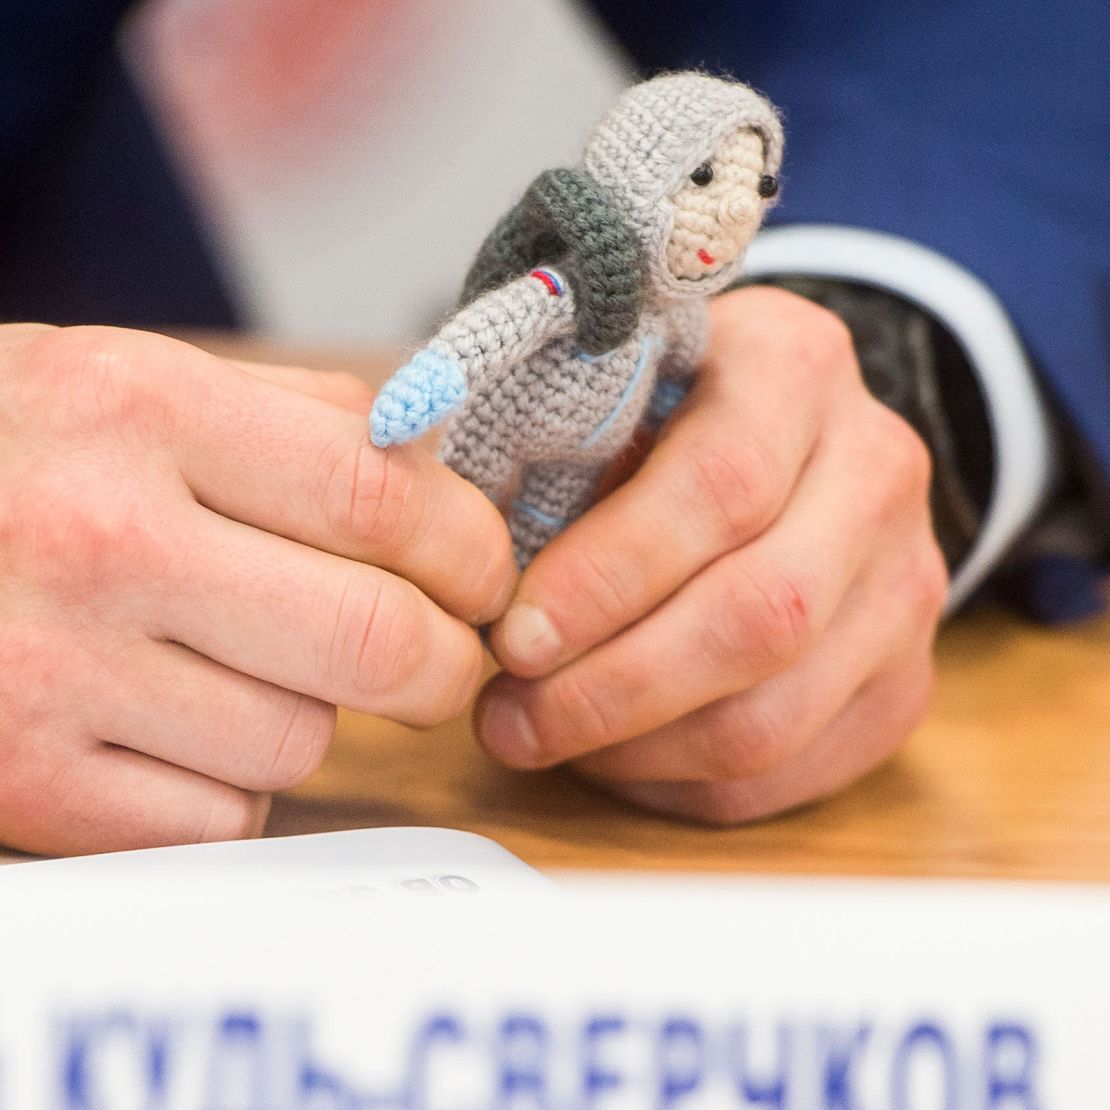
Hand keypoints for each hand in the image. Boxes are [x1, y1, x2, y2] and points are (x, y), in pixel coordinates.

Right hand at [0, 325, 513, 854]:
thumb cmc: (13, 454)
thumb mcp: (135, 382)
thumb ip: (303, 419)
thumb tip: (445, 474)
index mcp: (146, 411)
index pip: (387, 499)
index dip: (474, 553)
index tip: (481, 579)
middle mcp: (100, 540)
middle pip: (379, 641)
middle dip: (447, 664)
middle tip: (440, 657)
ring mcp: (51, 673)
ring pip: (302, 742)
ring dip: (316, 718)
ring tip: (254, 671)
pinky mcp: (20, 784)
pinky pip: (222, 822)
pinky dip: (236, 792)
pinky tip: (183, 733)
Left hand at [478, 287, 946, 822]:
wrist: (800, 440)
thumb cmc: (672, 413)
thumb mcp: (614, 385)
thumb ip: (549, 444)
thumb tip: (453, 565)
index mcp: (797, 369)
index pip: (718, 487)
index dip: (607, 576)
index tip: (512, 637)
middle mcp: (877, 473)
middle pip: (762, 614)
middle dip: (614, 688)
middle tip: (509, 718)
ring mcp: (910, 583)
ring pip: (779, 712)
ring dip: (639, 748)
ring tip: (545, 739)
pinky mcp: (906, 677)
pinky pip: (797, 767)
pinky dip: (689, 785)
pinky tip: (619, 758)